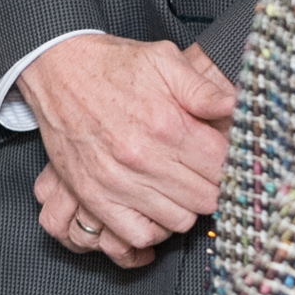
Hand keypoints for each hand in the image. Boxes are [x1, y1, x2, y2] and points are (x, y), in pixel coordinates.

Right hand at [19, 35, 234, 265]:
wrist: (56, 68)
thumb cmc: (113, 65)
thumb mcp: (164, 59)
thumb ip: (204, 88)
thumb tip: (239, 109)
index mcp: (167, 124)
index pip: (223, 167)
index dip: (232, 164)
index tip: (226, 158)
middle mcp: (143, 157)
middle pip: (206, 198)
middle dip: (213, 186)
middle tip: (204, 172)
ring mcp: (116, 181)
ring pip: (179, 220)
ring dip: (186, 207)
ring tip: (181, 187)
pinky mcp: (93, 195)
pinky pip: (137, 234)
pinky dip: (153, 229)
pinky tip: (156, 208)